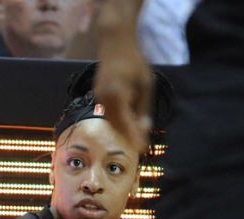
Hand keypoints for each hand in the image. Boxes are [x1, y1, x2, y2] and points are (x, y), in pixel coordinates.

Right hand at [95, 20, 152, 152]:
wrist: (114, 44)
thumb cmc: (134, 62)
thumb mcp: (146, 85)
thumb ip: (144, 108)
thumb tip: (145, 128)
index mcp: (117, 96)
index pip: (126, 123)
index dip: (134, 137)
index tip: (143, 148)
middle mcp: (104, 99)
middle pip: (116, 126)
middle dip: (129, 136)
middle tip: (142, 145)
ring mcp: (99, 98)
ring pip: (111, 121)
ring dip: (123, 130)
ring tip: (137, 136)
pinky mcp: (98, 96)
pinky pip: (108, 114)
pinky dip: (118, 121)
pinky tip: (128, 123)